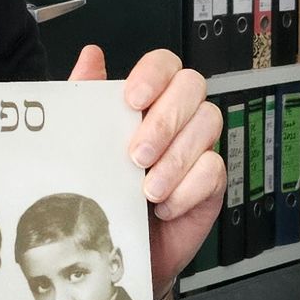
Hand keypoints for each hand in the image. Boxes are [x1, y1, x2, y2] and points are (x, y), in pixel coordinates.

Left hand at [68, 45, 220, 299]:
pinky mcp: (212, 180)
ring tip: (146, 189)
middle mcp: (178, 115)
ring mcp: (199, 145)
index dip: (154, 74)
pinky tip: (164, 206)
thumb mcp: (86, 143)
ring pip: (209, 124)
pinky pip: (214, 170)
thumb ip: (87, 98)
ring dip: (175, 158)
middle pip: (193, 86)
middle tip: (136, 155)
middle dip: (165, 120)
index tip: (132, 99)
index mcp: (148, 98)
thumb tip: (90, 54)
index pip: (165, 63)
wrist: (116, 245)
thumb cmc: (103, 189)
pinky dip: (187, 190)